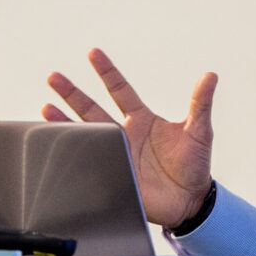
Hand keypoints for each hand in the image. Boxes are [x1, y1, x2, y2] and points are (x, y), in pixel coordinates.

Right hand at [42, 47, 217, 225]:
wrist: (189, 202)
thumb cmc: (196, 166)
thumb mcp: (199, 131)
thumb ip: (200, 104)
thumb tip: (210, 76)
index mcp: (142, 120)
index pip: (120, 90)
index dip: (107, 72)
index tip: (93, 53)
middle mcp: (124, 134)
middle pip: (91, 109)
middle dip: (71, 93)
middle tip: (53, 77)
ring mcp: (115, 154)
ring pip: (83, 133)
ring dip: (64, 122)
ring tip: (45, 109)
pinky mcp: (112, 174)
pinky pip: (87, 161)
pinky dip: (72, 154)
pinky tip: (56, 145)